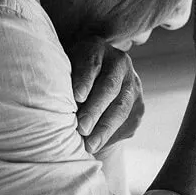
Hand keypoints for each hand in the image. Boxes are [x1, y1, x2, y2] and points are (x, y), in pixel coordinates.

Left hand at [68, 37, 143, 153]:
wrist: (92, 81)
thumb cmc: (67, 76)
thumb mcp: (62, 70)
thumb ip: (61, 81)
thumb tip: (56, 106)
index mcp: (96, 48)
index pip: (91, 64)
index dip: (84, 80)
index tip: (76, 97)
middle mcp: (119, 63)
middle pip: (109, 87)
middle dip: (95, 109)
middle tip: (81, 128)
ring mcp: (133, 84)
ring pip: (122, 108)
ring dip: (105, 129)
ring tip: (89, 146)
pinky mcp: (139, 105)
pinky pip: (128, 123)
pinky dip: (112, 136)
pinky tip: (98, 147)